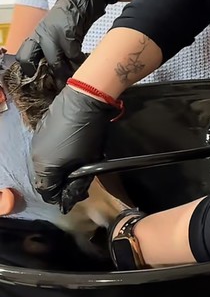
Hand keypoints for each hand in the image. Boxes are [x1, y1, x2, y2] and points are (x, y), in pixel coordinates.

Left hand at [16, 0, 117, 88]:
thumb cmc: (68, 18)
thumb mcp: (53, 32)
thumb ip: (50, 48)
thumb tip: (53, 70)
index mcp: (36, 36)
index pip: (24, 58)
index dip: (31, 71)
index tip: (43, 80)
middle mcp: (41, 35)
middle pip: (38, 62)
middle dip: (52, 75)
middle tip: (61, 83)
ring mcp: (54, 34)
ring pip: (57, 62)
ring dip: (67, 71)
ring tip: (73, 76)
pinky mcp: (68, 32)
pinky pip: (72, 54)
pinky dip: (78, 61)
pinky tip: (82, 61)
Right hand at [31, 85, 117, 212]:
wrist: (85, 99)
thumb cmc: (88, 134)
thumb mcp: (87, 162)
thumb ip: (77, 184)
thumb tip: (72, 198)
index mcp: (44, 167)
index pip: (48, 193)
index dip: (62, 197)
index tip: (77, 194)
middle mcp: (35, 155)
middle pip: (45, 178)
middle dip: (61, 182)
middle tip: (79, 180)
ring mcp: (36, 140)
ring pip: (45, 162)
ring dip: (58, 167)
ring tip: (75, 163)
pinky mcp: (41, 128)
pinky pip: (46, 149)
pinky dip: (56, 153)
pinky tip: (70, 148)